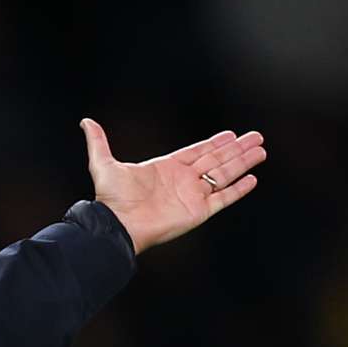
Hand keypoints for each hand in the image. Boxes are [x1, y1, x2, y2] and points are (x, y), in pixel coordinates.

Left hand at [79, 118, 266, 253]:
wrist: (118, 224)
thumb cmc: (111, 198)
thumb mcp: (104, 165)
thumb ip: (99, 142)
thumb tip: (86, 122)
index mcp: (166, 168)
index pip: (197, 152)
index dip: (214, 143)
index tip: (231, 134)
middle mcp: (183, 180)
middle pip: (217, 160)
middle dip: (237, 148)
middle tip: (256, 136)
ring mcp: (192, 196)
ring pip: (225, 175)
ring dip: (243, 162)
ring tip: (261, 151)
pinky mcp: (199, 212)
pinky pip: (224, 198)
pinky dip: (238, 189)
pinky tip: (252, 178)